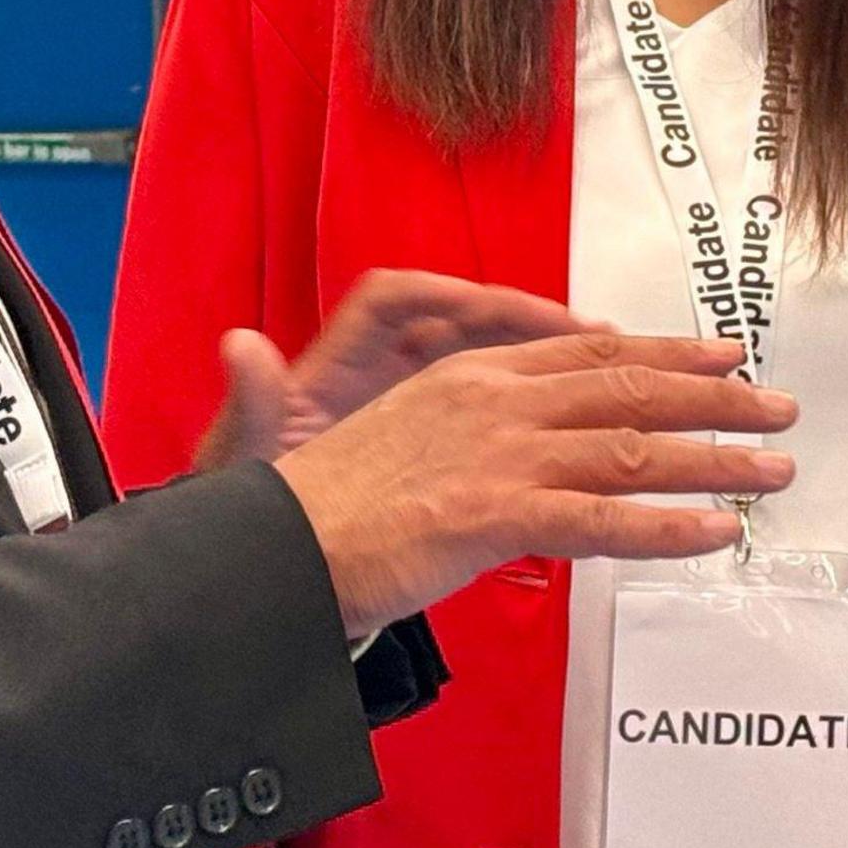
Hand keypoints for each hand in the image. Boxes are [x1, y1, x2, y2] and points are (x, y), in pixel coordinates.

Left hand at [194, 270, 594, 471]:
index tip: (494, 306)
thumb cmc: (255, 504)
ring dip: (542, 355)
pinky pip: (493, 408)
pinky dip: (534, 408)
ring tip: (607, 363)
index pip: (396, 302)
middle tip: (589, 333)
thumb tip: (240, 348)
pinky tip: (582, 423)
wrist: (263, 552)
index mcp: (334, 367)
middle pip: (462, 322)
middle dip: (524, 319)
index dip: (448, 294)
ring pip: (487, 361)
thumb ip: (252, 402)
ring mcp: (408, 406)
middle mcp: (376, 373)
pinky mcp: (432, 445)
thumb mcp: (247, 456)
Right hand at [272, 332, 797, 637]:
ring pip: (633, 450)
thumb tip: (541, 440)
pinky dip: (667, 528)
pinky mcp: (494, 514)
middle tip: (779, 407)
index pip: (594, 353)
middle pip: (630, 389)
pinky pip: (602, 522)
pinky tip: (716, 534)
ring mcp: (499, 454)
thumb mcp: (417, 438)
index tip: (723, 359)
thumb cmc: (336, 502)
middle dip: (716, 398)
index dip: (667, 354)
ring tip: (774, 470)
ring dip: (716, 461)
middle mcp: (497, 400)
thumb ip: (487, 430)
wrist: (277, 542)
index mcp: (476, 373)